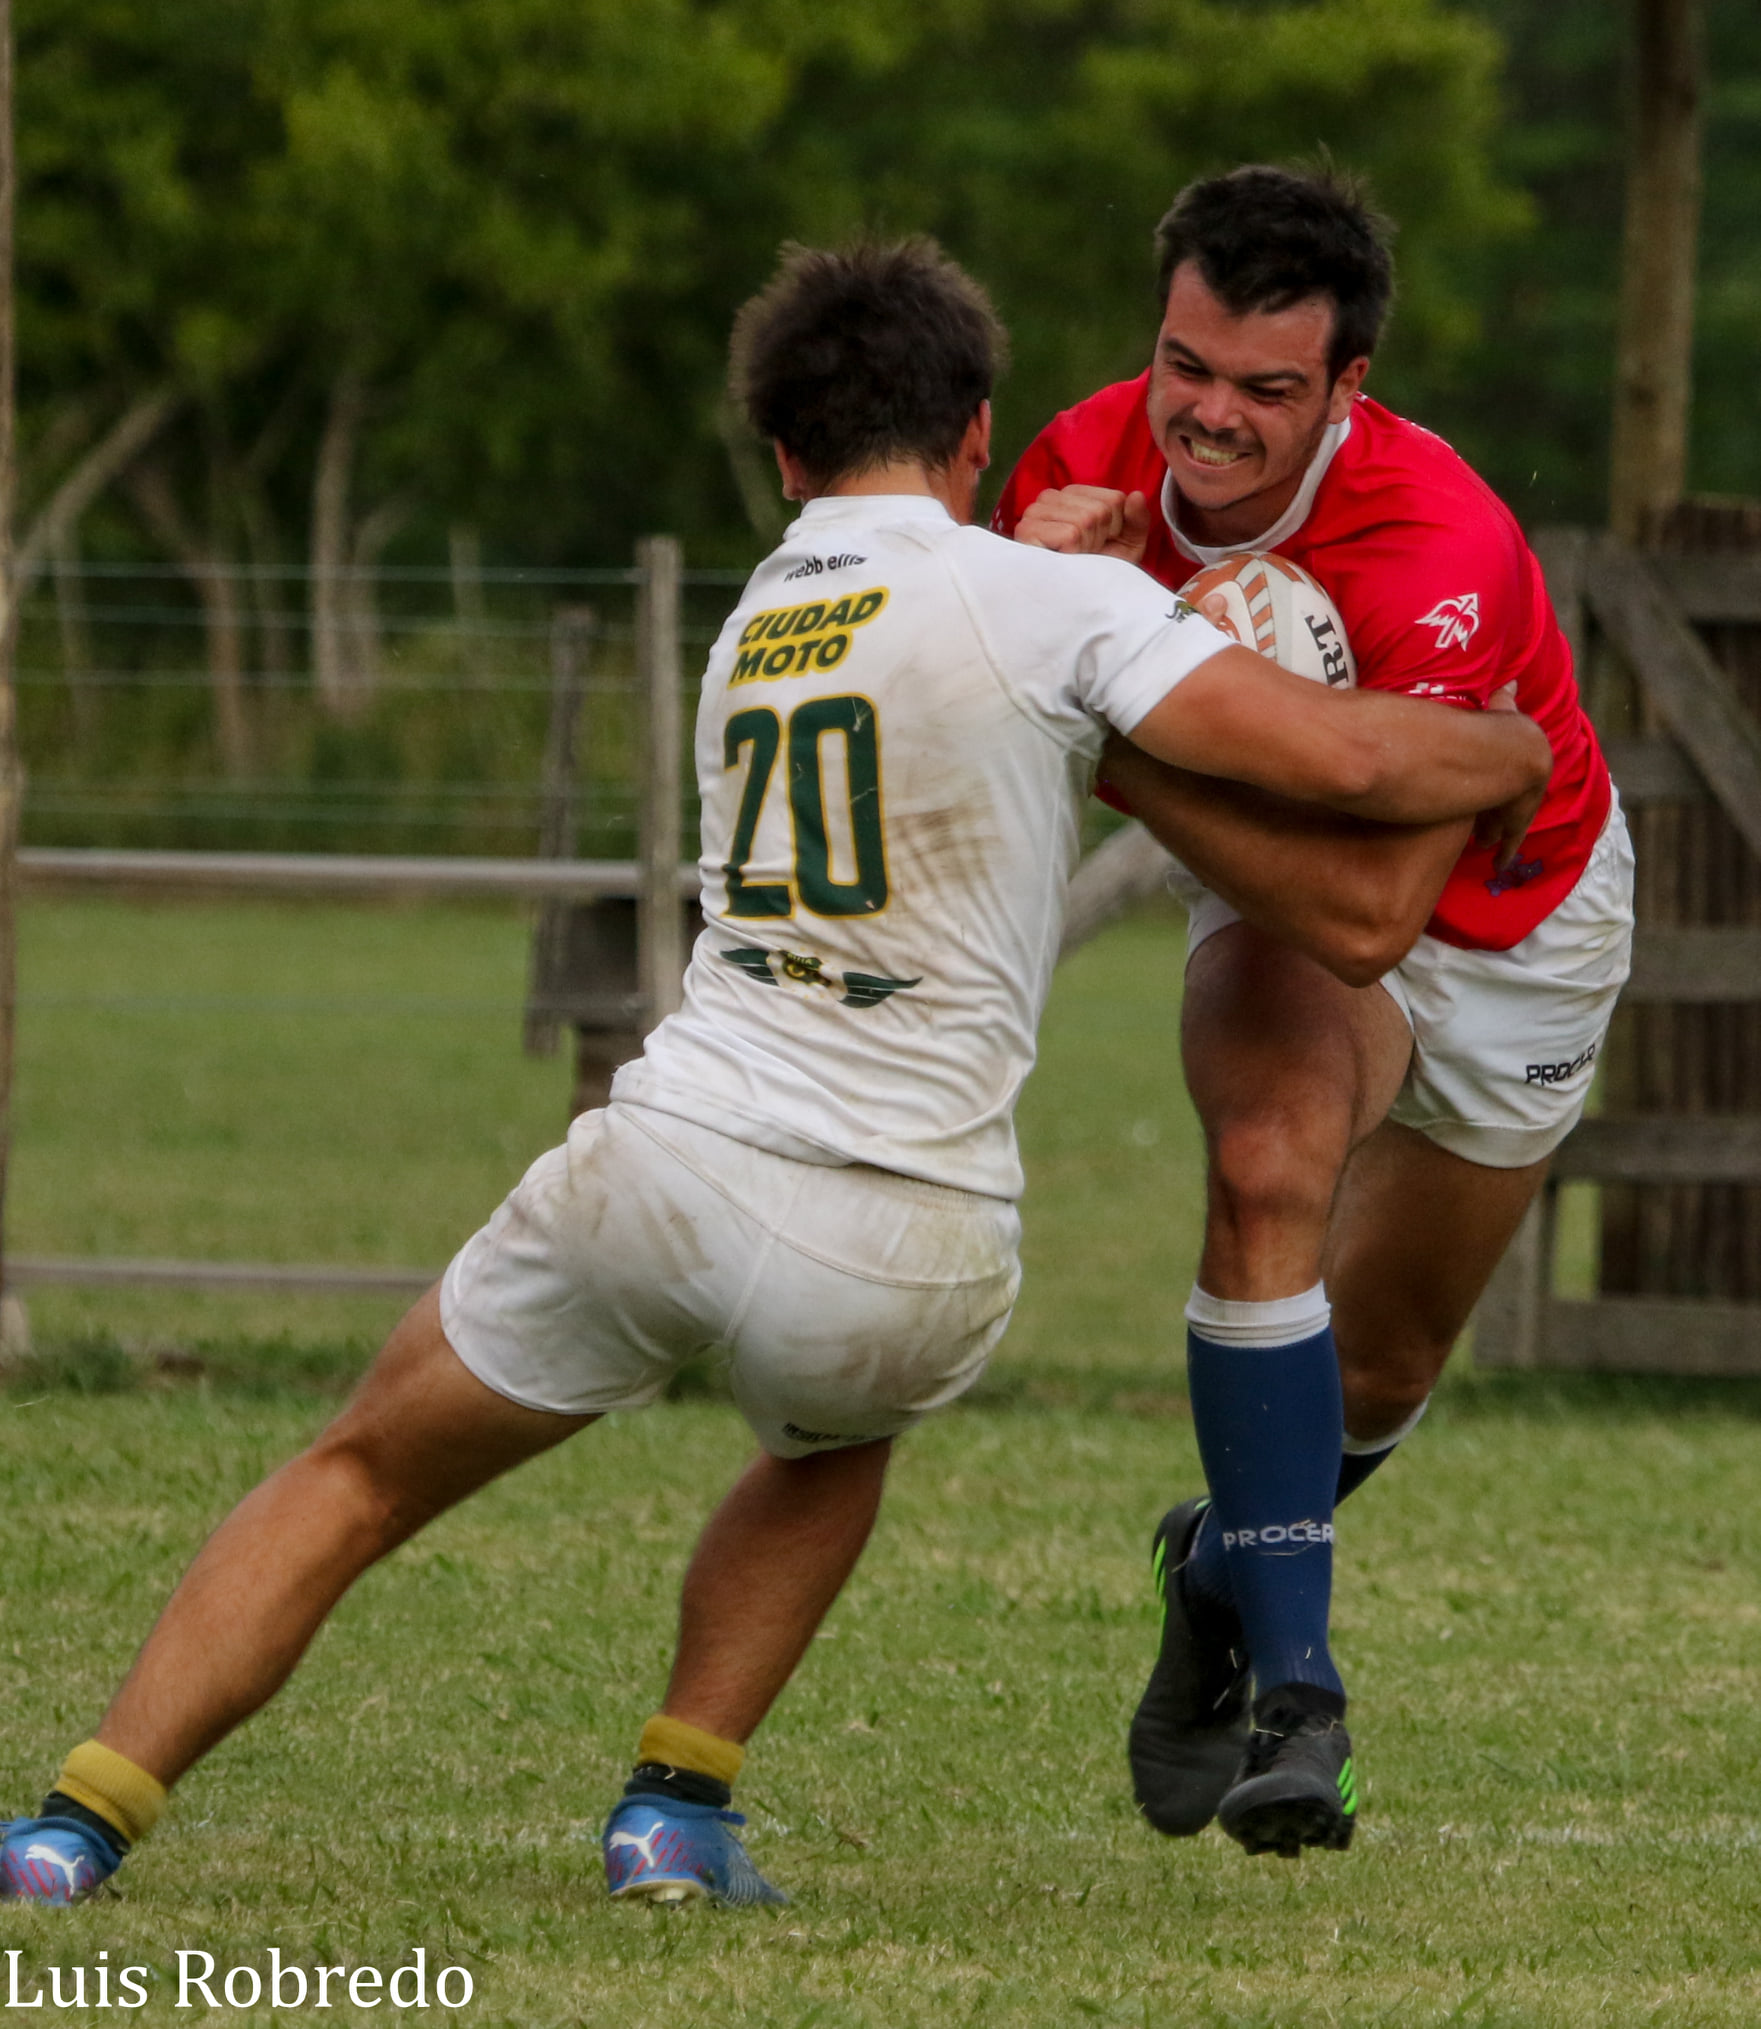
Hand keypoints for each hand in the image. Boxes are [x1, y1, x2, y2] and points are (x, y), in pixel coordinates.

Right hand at [1013, 485, 1150, 564]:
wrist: (1075, 605)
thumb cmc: (1095, 574)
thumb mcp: (1126, 546)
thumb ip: (1137, 519)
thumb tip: (1137, 495)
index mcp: (1072, 494)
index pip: (1115, 500)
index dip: (1116, 528)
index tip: (1099, 545)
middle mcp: (1049, 498)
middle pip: (1101, 510)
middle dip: (1100, 539)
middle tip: (1085, 556)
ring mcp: (1034, 513)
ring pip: (1086, 520)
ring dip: (1087, 547)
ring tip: (1073, 559)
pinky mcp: (1026, 532)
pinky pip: (1071, 533)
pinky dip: (1074, 553)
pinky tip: (1062, 562)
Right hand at [1472, 685, 1542, 867]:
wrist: (1501, 751)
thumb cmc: (1489, 727)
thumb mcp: (1497, 713)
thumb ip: (1503, 701)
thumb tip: (1511, 681)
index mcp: (1530, 749)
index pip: (1519, 770)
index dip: (1504, 781)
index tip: (1490, 793)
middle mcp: (1535, 774)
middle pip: (1518, 797)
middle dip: (1502, 812)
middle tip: (1485, 825)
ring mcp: (1527, 797)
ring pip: (1512, 819)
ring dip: (1498, 831)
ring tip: (1481, 842)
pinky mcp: (1519, 818)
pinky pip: (1511, 838)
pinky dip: (1505, 849)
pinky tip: (1498, 863)